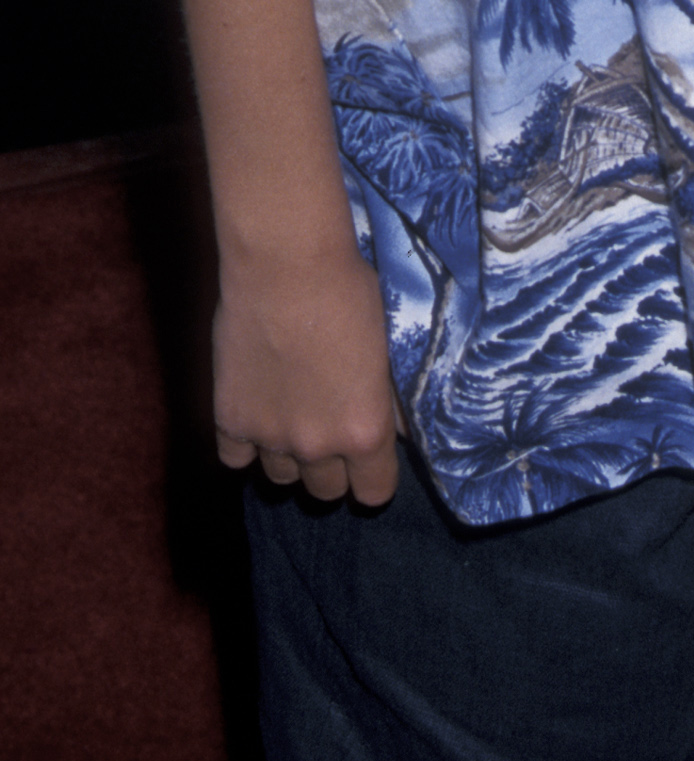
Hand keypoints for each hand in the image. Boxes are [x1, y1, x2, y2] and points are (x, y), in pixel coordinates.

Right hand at [213, 243, 400, 504]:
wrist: (286, 267)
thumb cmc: (349, 294)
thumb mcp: (387, 349)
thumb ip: (387, 401)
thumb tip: (397, 432)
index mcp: (364, 431)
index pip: (374, 493)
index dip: (374, 478)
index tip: (370, 461)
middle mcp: (317, 446)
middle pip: (326, 492)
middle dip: (332, 467)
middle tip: (329, 427)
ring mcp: (268, 438)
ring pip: (281, 479)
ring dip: (289, 456)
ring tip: (292, 414)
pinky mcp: (228, 420)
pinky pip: (235, 459)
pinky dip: (246, 443)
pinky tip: (257, 412)